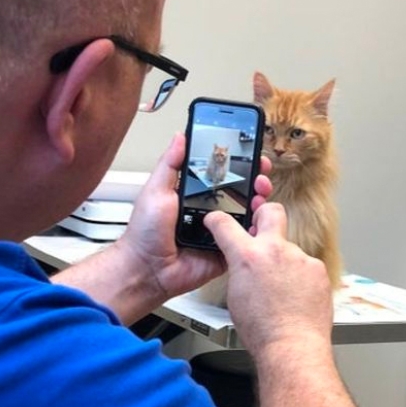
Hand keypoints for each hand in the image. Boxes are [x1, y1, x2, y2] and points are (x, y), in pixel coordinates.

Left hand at [116, 133, 273, 300]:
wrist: (147, 269)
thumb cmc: (145, 233)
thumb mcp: (156, 190)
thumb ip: (170, 164)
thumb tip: (180, 137)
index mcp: (195, 194)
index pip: (222, 174)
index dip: (238, 163)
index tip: (250, 152)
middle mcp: (210, 210)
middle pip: (242, 191)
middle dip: (255, 179)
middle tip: (260, 173)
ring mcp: (220, 231)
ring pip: (248, 214)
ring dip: (259, 202)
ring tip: (260, 193)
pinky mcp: (226, 250)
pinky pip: (246, 240)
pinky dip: (256, 231)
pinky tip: (258, 220)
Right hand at [204, 203, 333, 357]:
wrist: (292, 345)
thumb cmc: (263, 330)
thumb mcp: (235, 296)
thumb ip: (239, 271)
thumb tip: (242, 265)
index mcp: (247, 257)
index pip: (225, 225)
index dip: (218, 220)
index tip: (218, 220)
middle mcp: (275, 251)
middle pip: (272, 213)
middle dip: (265, 215)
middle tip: (262, 226)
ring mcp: (300, 258)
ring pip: (290, 251)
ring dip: (285, 264)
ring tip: (284, 291)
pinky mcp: (317, 270)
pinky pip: (306, 267)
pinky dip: (302, 278)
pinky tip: (298, 296)